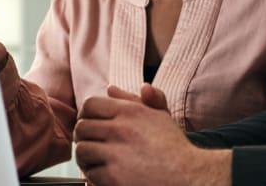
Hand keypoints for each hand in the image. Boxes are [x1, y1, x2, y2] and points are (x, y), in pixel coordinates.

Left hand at [74, 88, 230, 185]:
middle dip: (84, 136)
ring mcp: (115, 153)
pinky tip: (108, 174)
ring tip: (98, 159)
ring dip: (86, 157)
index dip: (86, 114)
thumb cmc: (171, 145)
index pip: (90, 104)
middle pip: (81, 127)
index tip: (91, 123)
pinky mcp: (112, 177)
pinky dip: (95, 175)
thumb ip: (133, 99)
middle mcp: (120, 128)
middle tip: (94, 143)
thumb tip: (110, 88)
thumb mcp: (158, 114)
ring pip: (81, 150)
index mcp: (130, 111)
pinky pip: (89, 173)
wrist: (185, 175)